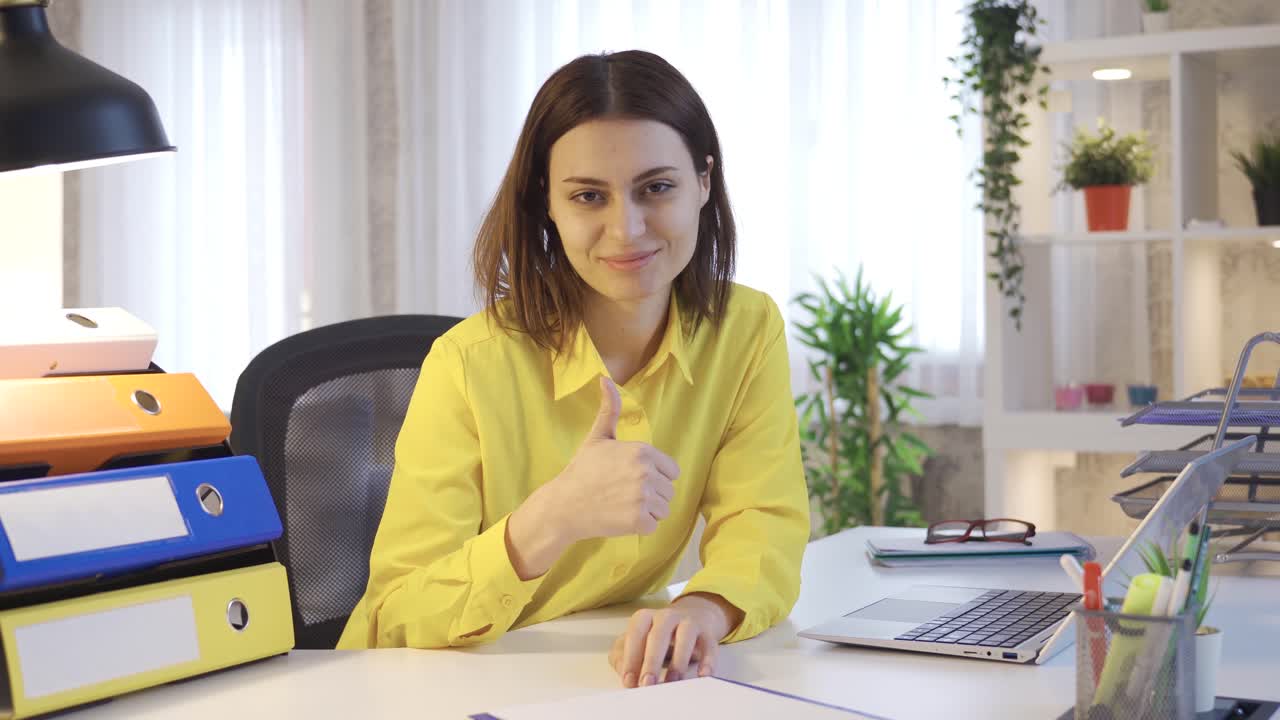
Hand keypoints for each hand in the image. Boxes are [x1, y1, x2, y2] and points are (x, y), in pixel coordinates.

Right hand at [545, 376, 679, 541]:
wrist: (564, 504)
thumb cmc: (582, 470)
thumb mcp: (598, 437)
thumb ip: (610, 410)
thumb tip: (605, 378)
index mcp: (643, 451)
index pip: (671, 470)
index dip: (654, 475)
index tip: (631, 477)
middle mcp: (647, 473)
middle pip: (668, 491)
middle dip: (650, 494)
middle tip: (623, 492)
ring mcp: (644, 497)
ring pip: (663, 509)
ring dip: (647, 510)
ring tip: (622, 504)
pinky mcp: (639, 521)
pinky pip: (653, 525)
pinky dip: (639, 526)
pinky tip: (620, 517)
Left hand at [608, 594, 737, 687]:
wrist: (692, 616)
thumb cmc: (657, 635)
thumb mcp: (636, 641)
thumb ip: (622, 654)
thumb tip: (624, 671)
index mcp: (645, 617)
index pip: (635, 635)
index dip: (631, 658)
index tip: (629, 680)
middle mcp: (666, 616)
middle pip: (658, 635)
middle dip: (652, 660)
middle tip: (647, 683)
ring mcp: (689, 622)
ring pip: (685, 636)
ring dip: (678, 660)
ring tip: (672, 680)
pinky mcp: (707, 633)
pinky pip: (709, 645)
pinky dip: (708, 660)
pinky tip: (703, 674)